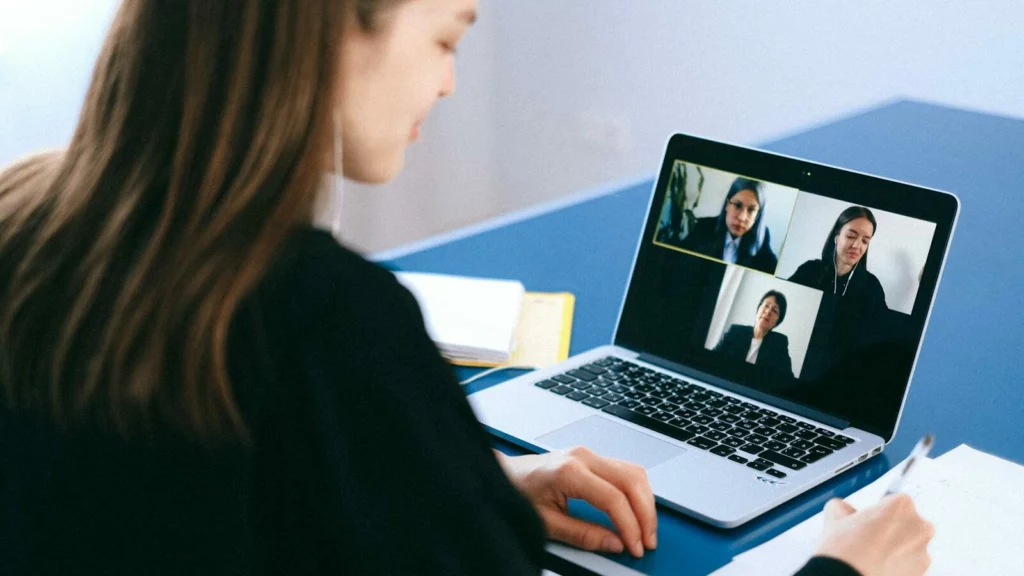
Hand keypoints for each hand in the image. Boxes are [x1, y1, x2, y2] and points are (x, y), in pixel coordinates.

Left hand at [495, 447, 656, 557]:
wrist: (504, 474)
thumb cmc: (518, 493)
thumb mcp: (546, 522)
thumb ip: (583, 534)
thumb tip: (614, 543)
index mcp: (569, 471)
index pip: (614, 498)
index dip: (630, 526)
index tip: (635, 546)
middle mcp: (583, 456)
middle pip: (631, 481)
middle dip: (645, 514)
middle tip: (647, 541)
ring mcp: (588, 453)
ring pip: (634, 473)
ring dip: (645, 502)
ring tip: (646, 529)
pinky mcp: (591, 457)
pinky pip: (625, 470)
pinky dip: (637, 491)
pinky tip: (637, 510)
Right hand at [814, 494, 934, 575]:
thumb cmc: (846, 550)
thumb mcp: (835, 515)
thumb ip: (845, 507)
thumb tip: (845, 512)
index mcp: (902, 505)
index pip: (894, 500)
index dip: (879, 511)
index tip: (869, 519)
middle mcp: (919, 527)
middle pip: (908, 522)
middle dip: (892, 528)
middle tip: (870, 537)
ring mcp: (923, 553)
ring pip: (910, 545)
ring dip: (896, 548)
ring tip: (872, 556)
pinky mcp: (921, 573)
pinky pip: (910, 565)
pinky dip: (898, 566)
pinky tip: (878, 567)